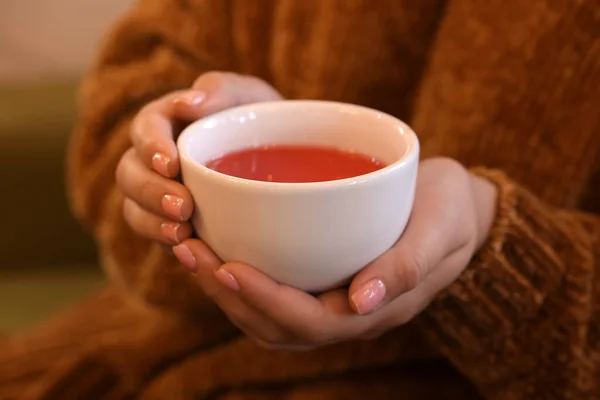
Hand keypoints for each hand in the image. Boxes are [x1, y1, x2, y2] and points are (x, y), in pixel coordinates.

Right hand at [115, 72, 282, 244]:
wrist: (284, 162)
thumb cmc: (260, 122)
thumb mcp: (250, 97)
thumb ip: (222, 90)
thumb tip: (193, 101)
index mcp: (169, 122)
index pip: (145, 127)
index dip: (150, 145)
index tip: (171, 163)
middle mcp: (155, 160)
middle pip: (129, 174)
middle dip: (150, 192)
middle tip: (183, 207)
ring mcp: (160, 195)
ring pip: (135, 210)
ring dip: (153, 224)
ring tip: (182, 234)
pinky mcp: (173, 224)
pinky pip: (158, 238)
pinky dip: (169, 246)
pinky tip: (191, 251)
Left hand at [173, 157, 497, 349]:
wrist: (456, 207)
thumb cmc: (451, 212)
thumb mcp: (441, 228)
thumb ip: (408, 265)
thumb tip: (363, 300)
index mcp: (375, 310)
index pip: (309, 322)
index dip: (263, 299)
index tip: (227, 264)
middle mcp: (346, 314)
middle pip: (275, 325)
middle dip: (228, 294)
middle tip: (190, 250)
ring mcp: (332, 299)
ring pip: (266, 314)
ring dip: (225, 287)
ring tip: (190, 247)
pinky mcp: (322, 277)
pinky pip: (273, 289)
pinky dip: (239, 273)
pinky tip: (218, 242)